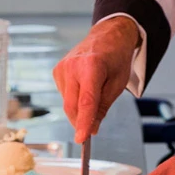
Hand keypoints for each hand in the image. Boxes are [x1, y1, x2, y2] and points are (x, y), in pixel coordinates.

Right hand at [53, 18, 140, 142]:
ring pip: (67, 102)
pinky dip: (74, 99)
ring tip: (94, 94)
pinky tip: (84, 89)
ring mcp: (62, 67)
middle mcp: (72, 66)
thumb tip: (92, 128)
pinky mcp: (57, 70)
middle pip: (72, 105)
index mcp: (92, 66)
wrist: (107, 35)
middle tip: (91, 130)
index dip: (83, 122)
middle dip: (81, 121)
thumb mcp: (117, 84)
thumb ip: (103, 106)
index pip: (86, 101)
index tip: (82, 139)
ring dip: (78, 109)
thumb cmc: (116, 57)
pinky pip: (64, 94)